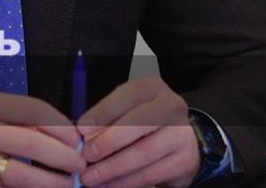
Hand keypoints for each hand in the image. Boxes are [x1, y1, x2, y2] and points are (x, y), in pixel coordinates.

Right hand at [0, 91, 86, 187]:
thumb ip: (18, 119)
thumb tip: (64, 136)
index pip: (32, 110)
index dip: (61, 126)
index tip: (76, 140)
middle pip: (31, 144)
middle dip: (63, 158)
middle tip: (79, 168)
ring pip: (20, 178)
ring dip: (50, 184)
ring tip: (66, 186)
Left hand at [75, 77, 200, 187]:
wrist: (177, 142)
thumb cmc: (143, 123)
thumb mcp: (125, 111)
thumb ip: (106, 119)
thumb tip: (84, 135)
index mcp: (152, 88)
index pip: (126, 97)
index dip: (102, 114)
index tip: (82, 130)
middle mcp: (171, 107)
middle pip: (139, 123)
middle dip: (108, 142)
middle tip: (87, 156)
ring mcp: (181, 134)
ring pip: (144, 153)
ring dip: (113, 168)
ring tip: (91, 177)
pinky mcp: (183, 160)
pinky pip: (150, 174)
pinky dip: (125, 182)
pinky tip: (109, 184)